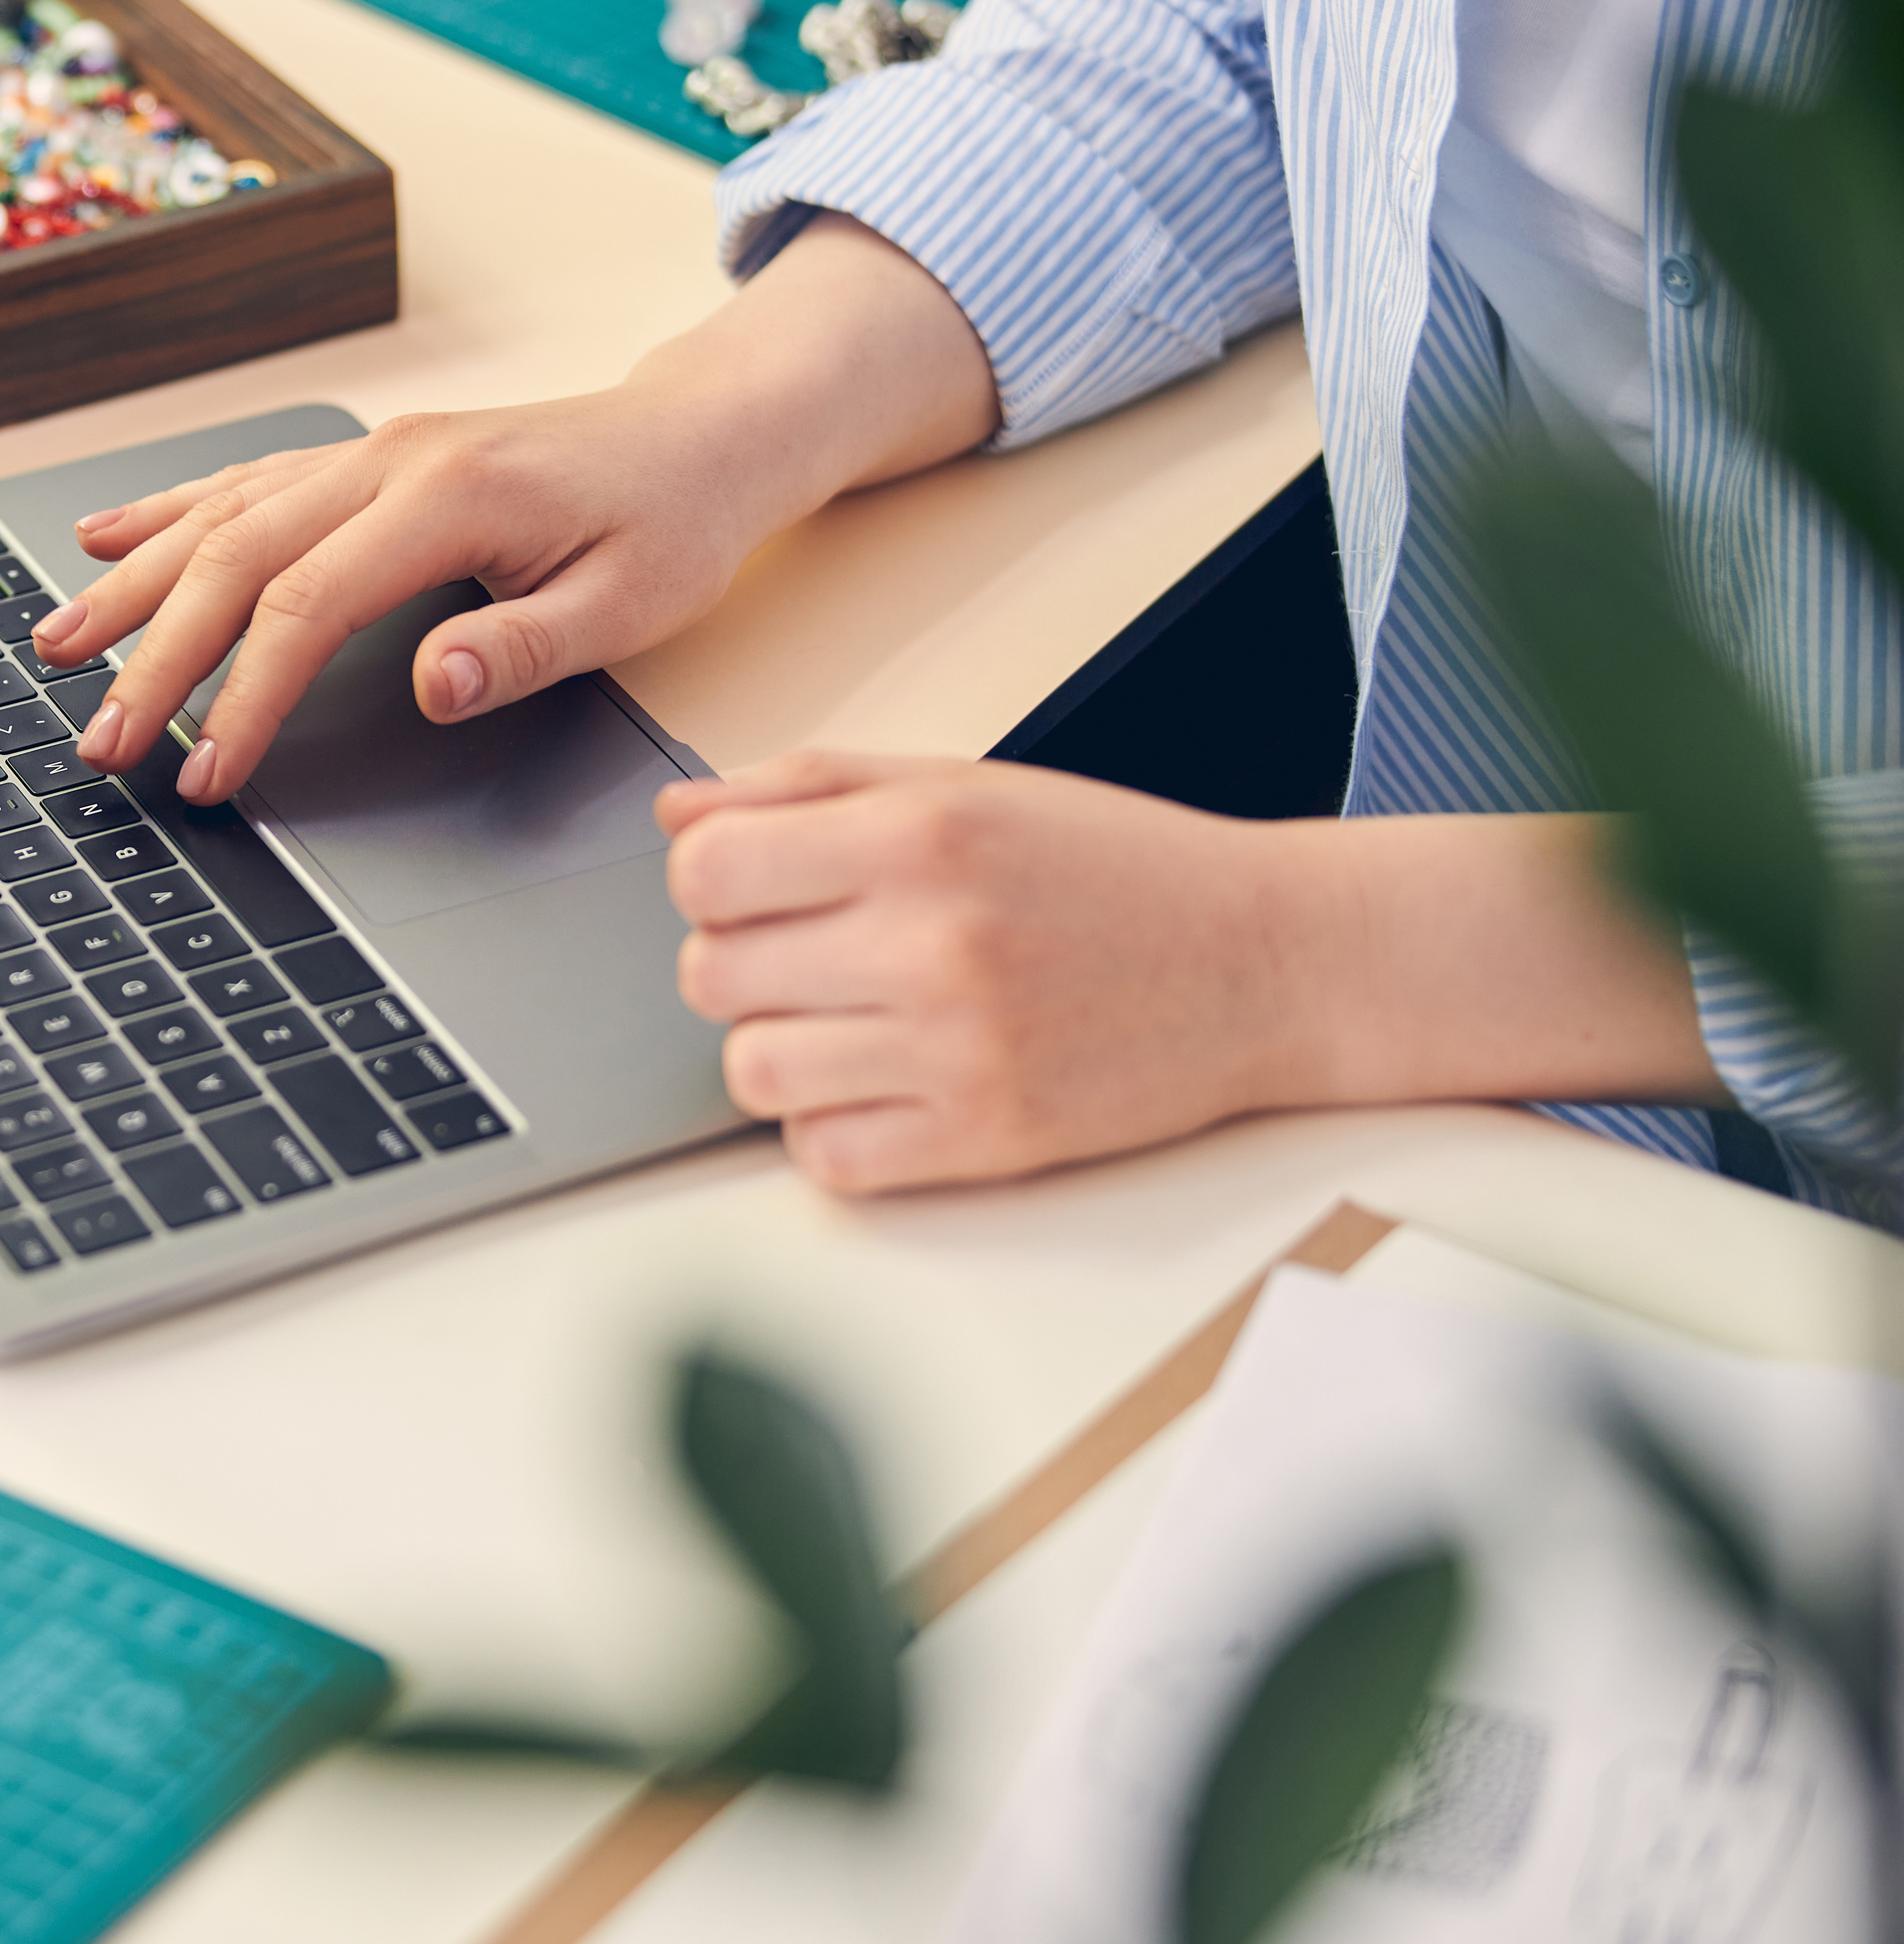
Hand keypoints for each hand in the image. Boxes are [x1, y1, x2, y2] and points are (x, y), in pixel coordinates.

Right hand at [42, 389, 770, 802]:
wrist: (703, 434)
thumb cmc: (673, 520)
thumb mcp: (630, 602)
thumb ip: (522, 646)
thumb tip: (428, 686)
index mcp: (448, 496)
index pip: (309, 603)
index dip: (244, 692)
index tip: (204, 767)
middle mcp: (390, 461)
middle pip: (238, 559)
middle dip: (155, 653)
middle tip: (100, 738)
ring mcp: (371, 453)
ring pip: (222, 515)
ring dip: (134, 582)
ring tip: (56, 644)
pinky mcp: (367, 459)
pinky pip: (246, 482)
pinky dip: (170, 513)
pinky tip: (107, 539)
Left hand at [663, 752, 1322, 1190]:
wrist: (1265, 960)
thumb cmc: (1109, 866)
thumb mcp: (962, 787)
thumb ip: (810, 788)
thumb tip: (677, 810)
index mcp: (916, 837)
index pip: (702, 872)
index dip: (712, 881)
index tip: (759, 887)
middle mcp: (929, 942)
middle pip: (710, 975)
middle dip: (743, 964)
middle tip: (817, 955)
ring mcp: (956, 1049)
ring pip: (752, 1072)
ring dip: (782, 1049)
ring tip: (853, 1020)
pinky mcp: (985, 1137)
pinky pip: (823, 1156)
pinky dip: (835, 1127)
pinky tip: (889, 1083)